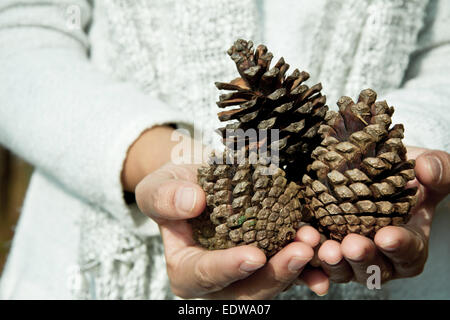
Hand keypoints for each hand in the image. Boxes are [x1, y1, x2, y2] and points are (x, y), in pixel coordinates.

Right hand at [135, 162, 326, 298]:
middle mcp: (218, 280)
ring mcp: (246, 273)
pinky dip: (310, 266)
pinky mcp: (268, 261)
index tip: (254, 255)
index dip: (228, 268)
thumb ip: (166, 197)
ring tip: (315, 242)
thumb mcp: (158, 186)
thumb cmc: (175, 186)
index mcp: (186, 269)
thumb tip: (191, 203)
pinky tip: (326, 254)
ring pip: (273, 282)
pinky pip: (291, 270)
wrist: (200, 181)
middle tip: (300, 250)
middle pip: (247, 289)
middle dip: (275, 274)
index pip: (204, 275)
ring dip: (298, 267)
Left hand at [297, 147, 449, 284]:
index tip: (388, 235)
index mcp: (410, 243)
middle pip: (374, 268)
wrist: (369, 169)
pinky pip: (314, 260)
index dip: (400, 246)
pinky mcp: (323, 247)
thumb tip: (427, 169)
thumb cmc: (403, 173)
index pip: (409, 252)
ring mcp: (350, 256)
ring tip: (326, 248)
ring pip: (343, 269)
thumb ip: (439, 170)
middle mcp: (380, 256)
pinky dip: (308, 258)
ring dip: (334, 262)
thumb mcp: (428, 166)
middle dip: (363, 257)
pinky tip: (301, 247)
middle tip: (352, 245)